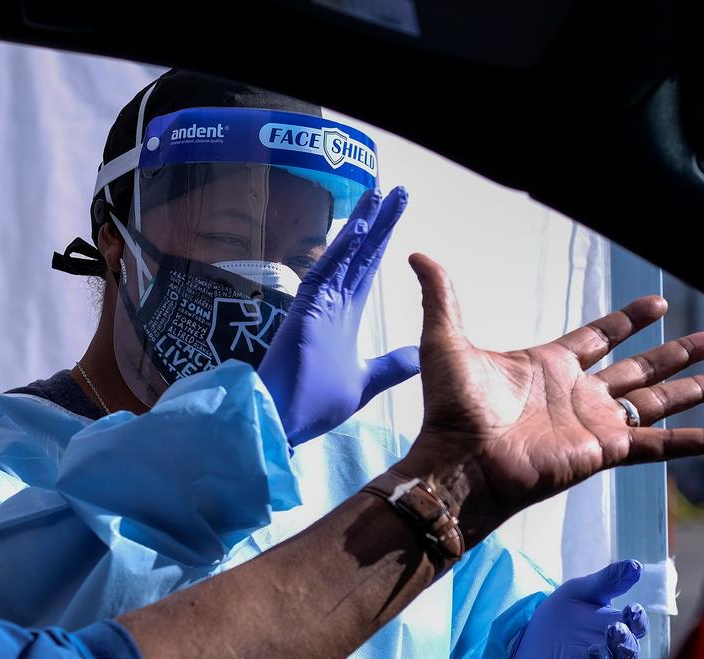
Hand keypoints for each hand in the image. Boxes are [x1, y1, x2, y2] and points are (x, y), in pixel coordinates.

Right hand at [258, 186, 419, 445]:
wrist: (283, 422)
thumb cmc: (314, 404)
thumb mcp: (365, 382)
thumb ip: (391, 365)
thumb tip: (420, 354)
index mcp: (344, 316)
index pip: (368, 268)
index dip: (384, 239)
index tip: (397, 212)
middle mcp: (331, 303)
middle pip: (361, 254)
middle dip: (379, 223)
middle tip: (397, 191)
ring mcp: (316, 305)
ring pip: (343, 257)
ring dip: (361, 226)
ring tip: (378, 195)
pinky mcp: (303, 312)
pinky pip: (323, 275)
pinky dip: (339, 252)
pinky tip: (357, 229)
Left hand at [395, 253, 703, 542]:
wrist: (459, 460)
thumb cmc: (450, 409)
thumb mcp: (446, 342)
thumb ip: (442, 298)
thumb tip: (419, 255)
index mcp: (548, 364)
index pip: (599, 337)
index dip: (628, 320)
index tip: (658, 303)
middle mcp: (578, 393)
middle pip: (640, 368)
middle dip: (676, 353)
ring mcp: (595, 422)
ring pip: (659, 401)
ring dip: (695, 389)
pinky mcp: (607, 449)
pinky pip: (664, 443)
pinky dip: (701, 441)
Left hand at [508, 560, 649, 658]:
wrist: (528, 640)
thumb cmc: (562, 615)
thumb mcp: (580, 592)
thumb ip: (607, 581)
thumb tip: (636, 565)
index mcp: (616, 627)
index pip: (635, 626)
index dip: (636, 619)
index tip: (631, 609)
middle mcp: (612, 653)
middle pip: (628, 652)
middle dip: (624, 642)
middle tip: (613, 629)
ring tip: (594, 650)